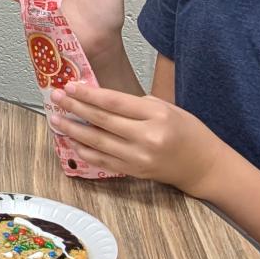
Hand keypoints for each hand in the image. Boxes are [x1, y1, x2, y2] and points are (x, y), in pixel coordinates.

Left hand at [47, 82, 227, 194]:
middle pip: (103, 121)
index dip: (89, 94)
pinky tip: (72, 141)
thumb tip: (101, 98)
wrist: (203, 165)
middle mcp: (147, 138)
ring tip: (56, 119)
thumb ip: (136, 104)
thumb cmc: (188, 132)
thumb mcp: (168, 107)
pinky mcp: (134, 172)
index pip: (115, 103)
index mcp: (157, 116)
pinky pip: (103, 160)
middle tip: (56, 98)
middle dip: (75, 108)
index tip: (70, 86)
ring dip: (74, 130)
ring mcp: (139, 158)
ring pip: (98, 142)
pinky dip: (85, 150)